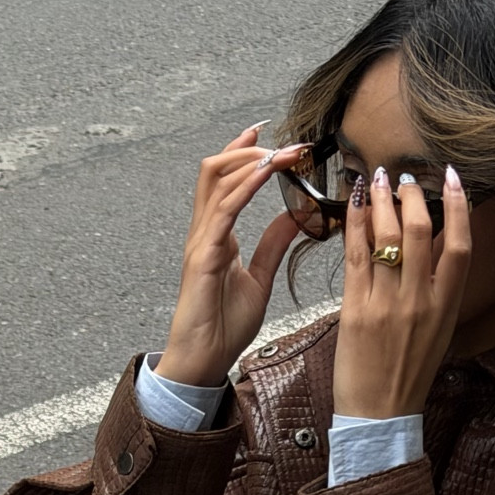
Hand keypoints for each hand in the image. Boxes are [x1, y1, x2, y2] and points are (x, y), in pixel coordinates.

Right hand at [158, 127, 304, 386]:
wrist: (203, 361)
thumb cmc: (223, 328)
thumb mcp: (258, 279)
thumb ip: (272, 245)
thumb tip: (293, 217)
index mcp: (217, 235)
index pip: (225, 179)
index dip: (243, 151)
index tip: (270, 133)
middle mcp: (205, 231)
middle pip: (217, 169)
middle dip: (251, 148)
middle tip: (288, 143)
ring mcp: (201, 242)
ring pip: (218, 180)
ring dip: (253, 160)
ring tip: (284, 152)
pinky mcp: (203, 257)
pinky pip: (223, 211)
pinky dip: (246, 187)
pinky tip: (267, 174)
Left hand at [332, 165, 470, 418]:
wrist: (379, 415)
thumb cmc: (407, 374)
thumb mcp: (438, 331)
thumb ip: (439, 288)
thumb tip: (437, 242)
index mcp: (447, 307)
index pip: (461, 245)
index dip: (459, 206)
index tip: (452, 177)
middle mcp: (420, 302)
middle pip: (420, 230)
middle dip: (410, 194)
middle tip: (401, 178)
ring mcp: (387, 305)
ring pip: (386, 236)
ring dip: (380, 199)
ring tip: (375, 181)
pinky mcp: (355, 310)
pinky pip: (355, 255)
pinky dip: (353, 223)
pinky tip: (351, 203)